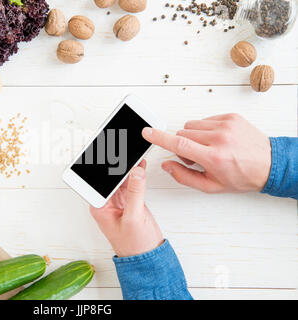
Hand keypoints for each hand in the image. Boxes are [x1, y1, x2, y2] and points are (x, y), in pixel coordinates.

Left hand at [90, 160, 163, 257]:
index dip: (103, 165)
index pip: (98, 180)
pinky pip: (131, 182)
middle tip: (122, 149)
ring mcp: (119, 200)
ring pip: (121, 177)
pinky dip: (136, 173)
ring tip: (132, 152)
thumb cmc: (134, 245)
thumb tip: (136, 172)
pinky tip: (139, 163)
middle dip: (115, 163)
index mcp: (100, 206)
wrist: (148, 257)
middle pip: (108, 177)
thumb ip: (135, 193)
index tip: (109, 153)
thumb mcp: (133, 218)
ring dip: (126, 166)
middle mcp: (107, 202)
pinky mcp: (131, 201)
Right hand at [142, 113, 271, 192]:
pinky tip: (217, 140)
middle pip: (183, 134)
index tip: (147, 132)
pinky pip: (205, 120)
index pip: (179, 144)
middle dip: (184, 146)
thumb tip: (167, 165)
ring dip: (194, 137)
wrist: (269, 164)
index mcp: (214, 157)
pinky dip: (206, 130)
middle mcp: (220, 138)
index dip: (160, 138)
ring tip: (208, 147)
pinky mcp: (231, 117)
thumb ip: (184, 176)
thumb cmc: (241, 176)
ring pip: (192, 126)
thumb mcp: (211, 186)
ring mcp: (226, 125)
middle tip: (197, 156)